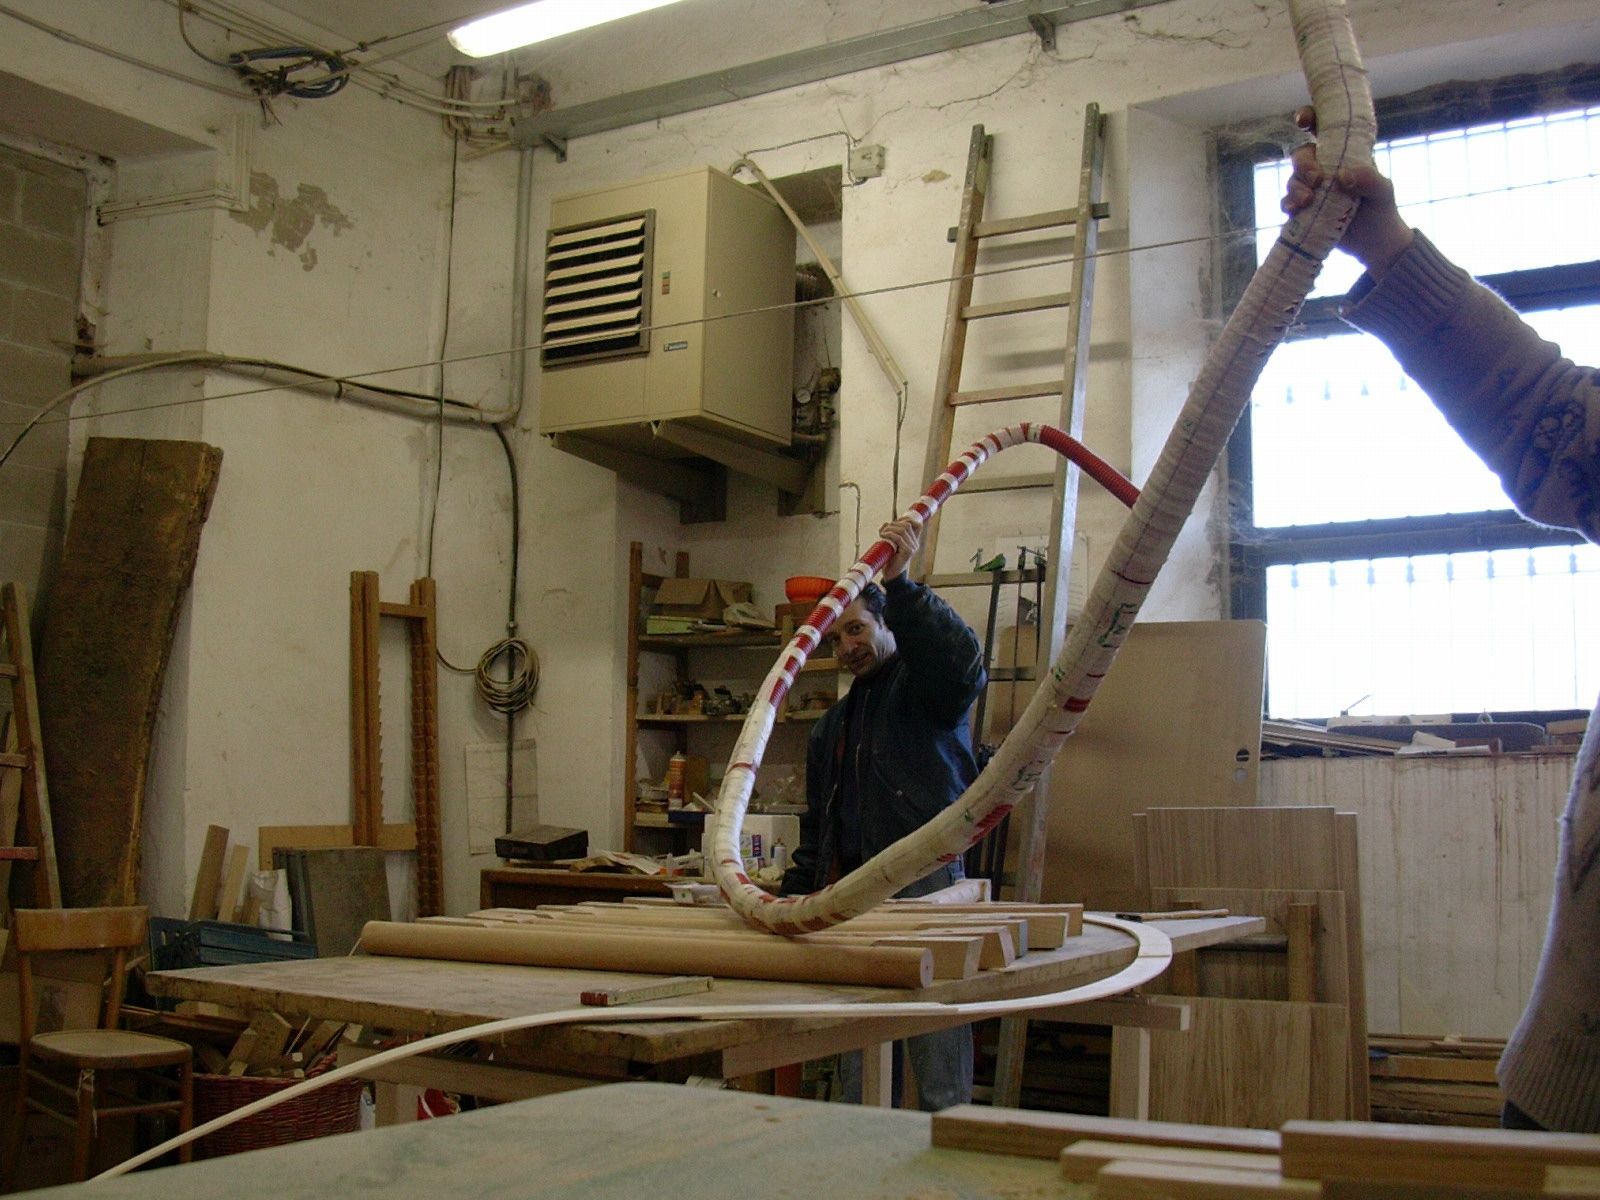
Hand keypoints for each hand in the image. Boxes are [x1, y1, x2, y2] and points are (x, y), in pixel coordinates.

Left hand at [878, 516, 921, 580]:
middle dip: (894, 523)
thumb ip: (890, 534)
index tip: (895, 520)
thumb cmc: (890, 560)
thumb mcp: (891, 544)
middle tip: (884, 529)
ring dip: (890, 528)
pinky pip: (899, 538)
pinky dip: (890, 534)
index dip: (907, 518)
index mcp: (913, 541)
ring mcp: (912, 548)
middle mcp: (915, 543)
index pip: (917, 524)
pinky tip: (883, 535)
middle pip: (907, 524)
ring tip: (882, 533)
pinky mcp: (908, 552)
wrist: (891, 576)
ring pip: (903, 529)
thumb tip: (885, 524)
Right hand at [1282, 106, 1413, 279]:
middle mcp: (1325, 168)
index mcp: (1343, 154)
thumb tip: (1343, 176)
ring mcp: (1313, 190)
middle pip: (1302, 155)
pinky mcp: (1304, 211)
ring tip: (1308, 201)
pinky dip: (1288, 204)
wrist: (1375, 243)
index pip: (1324, 129)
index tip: (1304, 121)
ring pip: (1293, 179)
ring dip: (1296, 187)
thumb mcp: (1383, 190)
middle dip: (1303, 164)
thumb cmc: (1382, 209)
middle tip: (1317, 180)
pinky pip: (1288, 202)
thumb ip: (1369, 179)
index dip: (1310, 118)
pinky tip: (1295, 211)